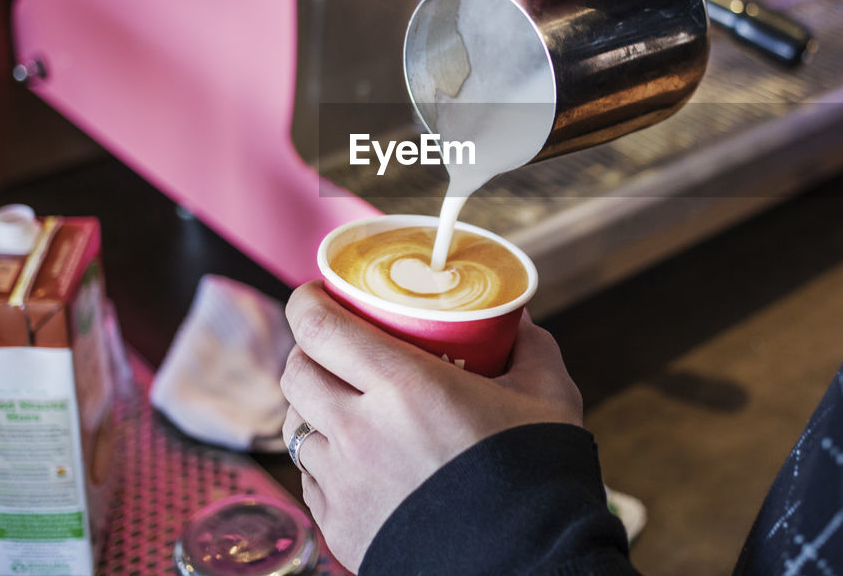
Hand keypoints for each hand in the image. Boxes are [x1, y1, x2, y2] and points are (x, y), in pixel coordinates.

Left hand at [280, 282, 583, 572]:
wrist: (527, 565)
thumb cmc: (537, 480)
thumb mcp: (547, 398)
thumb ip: (530, 349)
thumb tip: (521, 322)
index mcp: (404, 386)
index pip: (318, 327)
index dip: (306, 301)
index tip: (317, 294)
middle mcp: (359, 431)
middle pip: (295, 371)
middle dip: (309, 351)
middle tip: (337, 347)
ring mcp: (343, 483)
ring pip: (297, 426)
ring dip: (315, 407)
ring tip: (348, 405)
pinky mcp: (340, 526)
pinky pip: (311, 480)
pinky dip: (327, 462)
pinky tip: (360, 460)